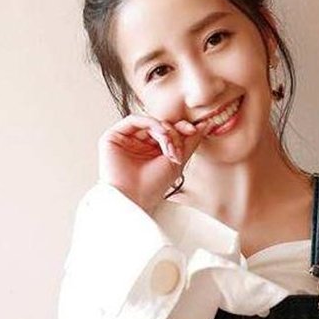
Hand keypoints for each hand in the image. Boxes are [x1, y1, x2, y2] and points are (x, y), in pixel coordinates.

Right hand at [97, 113, 214, 214]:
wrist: (134, 198)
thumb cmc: (153, 186)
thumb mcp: (178, 161)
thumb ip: (190, 141)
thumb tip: (206, 124)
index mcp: (152, 150)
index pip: (169, 131)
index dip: (182, 127)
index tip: (195, 130)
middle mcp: (139, 144)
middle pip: (161, 126)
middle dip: (175, 134)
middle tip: (178, 149)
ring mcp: (126, 140)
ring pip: (150, 123)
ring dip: (165, 132)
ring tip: (170, 148)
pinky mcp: (112, 137)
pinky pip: (134, 120)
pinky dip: (151, 123)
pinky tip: (161, 134)